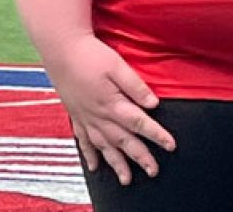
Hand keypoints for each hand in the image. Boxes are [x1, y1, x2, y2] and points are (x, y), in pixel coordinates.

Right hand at [41, 34, 175, 184]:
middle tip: (154, 171)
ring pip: (104, 147)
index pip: (139, 123)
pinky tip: (94, 167)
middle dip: (140, 157)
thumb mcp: (118, 66)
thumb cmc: (92, 56)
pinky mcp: (76, 116)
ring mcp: (86, 118)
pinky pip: (83, 141)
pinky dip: (90, 155)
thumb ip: (136, 86)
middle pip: (123, 141)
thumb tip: (154, 104)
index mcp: (112, 103)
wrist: (62, 51)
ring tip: (126, 179)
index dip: (157, 135)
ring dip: (116, 164)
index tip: (171, 146)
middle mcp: (99, 116)